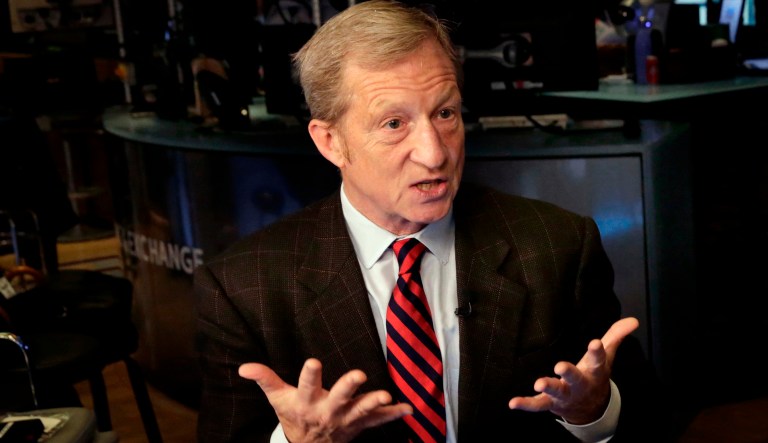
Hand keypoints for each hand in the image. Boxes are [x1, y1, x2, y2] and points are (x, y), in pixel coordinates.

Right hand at [239, 358, 411, 442]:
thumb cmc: (294, 415)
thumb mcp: (277, 398)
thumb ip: (265, 379)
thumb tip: (244, 367)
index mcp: (306, 402)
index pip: (306, 386)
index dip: (310, 375)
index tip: (314, 362)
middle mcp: (327, 411)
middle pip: (338, 398)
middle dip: (348, 387)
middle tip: (359, 375)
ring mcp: (345, 420)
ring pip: (361, 411)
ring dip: (374, 403)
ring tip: (385, 395)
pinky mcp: (359, 425)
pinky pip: (378, 421)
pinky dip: (393, 414)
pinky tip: (408, 408)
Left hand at [508, 317, 638, 423]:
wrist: (590, 409)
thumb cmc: (594, 376)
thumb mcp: (606, 357)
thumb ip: (615, 336)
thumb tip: (633, 320)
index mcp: (594, 371)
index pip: (598, 360)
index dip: (597, 351)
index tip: (595, 342)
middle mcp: (580, 384)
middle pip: (575, 378)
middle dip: (569, 373)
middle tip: (560, 366)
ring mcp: (565, 395)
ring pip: (557, 392)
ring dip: (548, 387)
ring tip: (538, 383)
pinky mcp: (550, 403)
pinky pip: (537, 405)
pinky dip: (526, 404)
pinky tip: (513, 403)